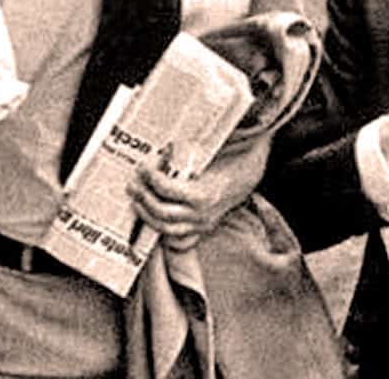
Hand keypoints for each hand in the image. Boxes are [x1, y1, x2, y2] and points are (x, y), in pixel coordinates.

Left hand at [127, 156, 253, 252]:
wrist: (254, 168)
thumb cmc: (235, 155)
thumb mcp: (214, 148)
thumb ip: (188, 150)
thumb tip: (164, 148)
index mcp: (205, 194)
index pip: (167, 189)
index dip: (150, 176)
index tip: (143, 165)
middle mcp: (203, 214)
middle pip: (161, 212)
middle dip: (142, 196)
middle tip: (134, 181)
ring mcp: (203, 224)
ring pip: (166, 229)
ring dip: (146, 214)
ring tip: (137, 197)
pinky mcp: (203, 228)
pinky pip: (179, 240)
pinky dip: (162, 231)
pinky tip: (152, 217)